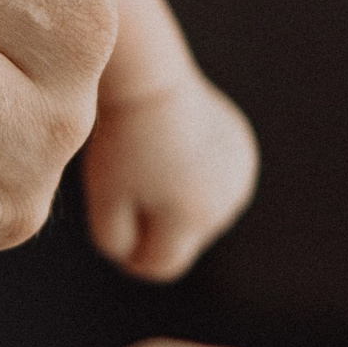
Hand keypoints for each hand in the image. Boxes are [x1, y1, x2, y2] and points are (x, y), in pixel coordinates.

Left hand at [83, 71, 259, 280]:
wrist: (150, 80)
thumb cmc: (120, 140)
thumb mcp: (104, 198)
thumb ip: (116, 242)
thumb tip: (134, 260)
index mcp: (191, 218)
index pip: (162, 265)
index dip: (133, 259)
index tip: (113, 236)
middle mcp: (224, 205)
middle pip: (183, 240)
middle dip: (156, 226)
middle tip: (127, 187)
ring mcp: (239, 179)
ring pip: (200, 214)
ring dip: (177, 203)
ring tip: (152, 164)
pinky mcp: (243, 156)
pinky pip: (213, 185)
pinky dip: (195, 178)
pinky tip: (176, 150)